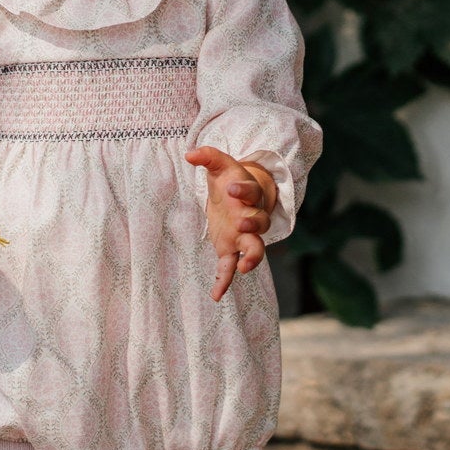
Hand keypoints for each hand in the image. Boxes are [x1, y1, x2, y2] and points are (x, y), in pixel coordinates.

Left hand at [184, 145, 278, 302]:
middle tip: (242, 224)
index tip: (232, 188)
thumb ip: (208, 156)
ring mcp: (243, 237)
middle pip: (260, 224)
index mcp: (248, 194)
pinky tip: (216, 295)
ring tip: (245, 268)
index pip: (251, 192)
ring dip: (251, 258)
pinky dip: (225, 282)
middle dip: (252, 225)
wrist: (237, 195)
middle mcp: (250, 217)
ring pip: (254, 250)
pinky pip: (230, 268)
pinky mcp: (231, 250)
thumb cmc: (229, 180)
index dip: (243, 189)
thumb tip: (190, 153)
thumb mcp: (219, 165)